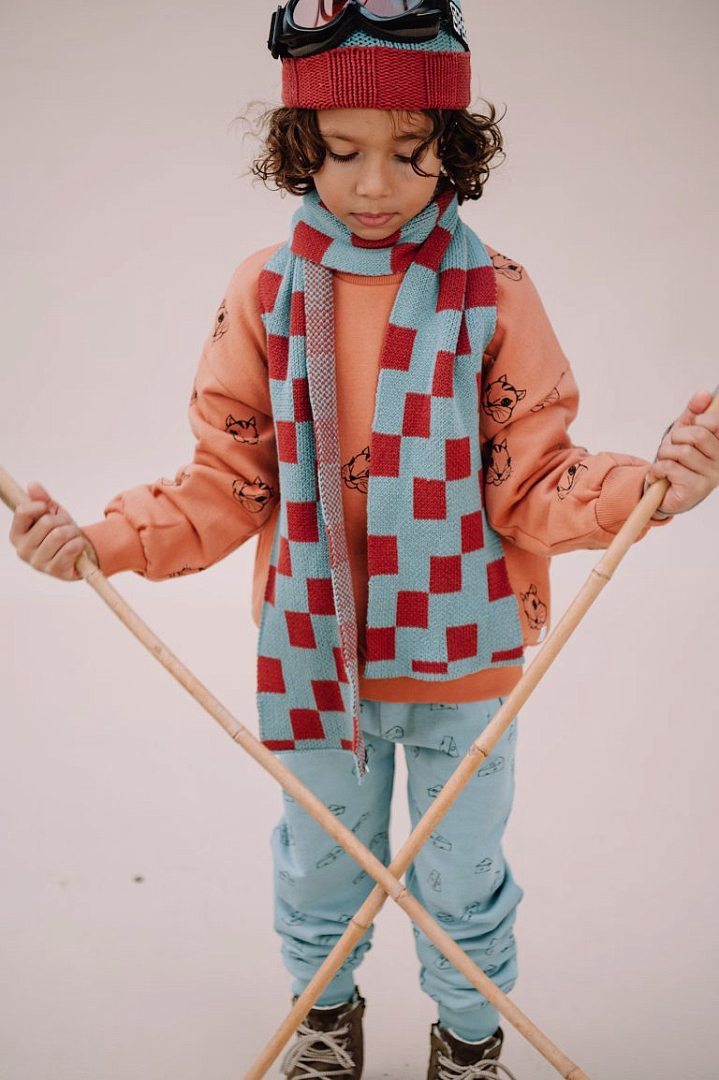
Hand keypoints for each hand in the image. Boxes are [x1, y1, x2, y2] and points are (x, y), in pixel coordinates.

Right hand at [9, 482, 95, 580]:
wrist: (77, 554)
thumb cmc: (60, 532)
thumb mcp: (51, 513)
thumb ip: (41, 499)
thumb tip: (32, 485)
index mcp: (16, 534)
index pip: (23, 512)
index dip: (40, 506)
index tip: (48, 510)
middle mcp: (22, 550)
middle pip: (47, 522)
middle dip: (63, 520)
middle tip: (66, 527)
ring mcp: (37, 563)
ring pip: (60, 534)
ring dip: (73, 532)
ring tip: (71, 537)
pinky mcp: (54, 570)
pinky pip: (71, 548)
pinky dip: (79, 543)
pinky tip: (77, 548)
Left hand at [645, 390, 718, 515]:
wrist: (665, 492)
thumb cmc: (678, 461)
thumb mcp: (684, 432)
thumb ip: (693, 413)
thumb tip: (704, 394)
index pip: (714, 421)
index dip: (695, 421)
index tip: (688, 430)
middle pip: (697, 435)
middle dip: (676, 438)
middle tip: (672, 447)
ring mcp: (710, 477)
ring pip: (682, 452)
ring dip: (664, 455)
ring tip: (664, 463)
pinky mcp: (695, 490)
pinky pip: (671, 468)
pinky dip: (657, 470)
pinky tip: (658, 476)